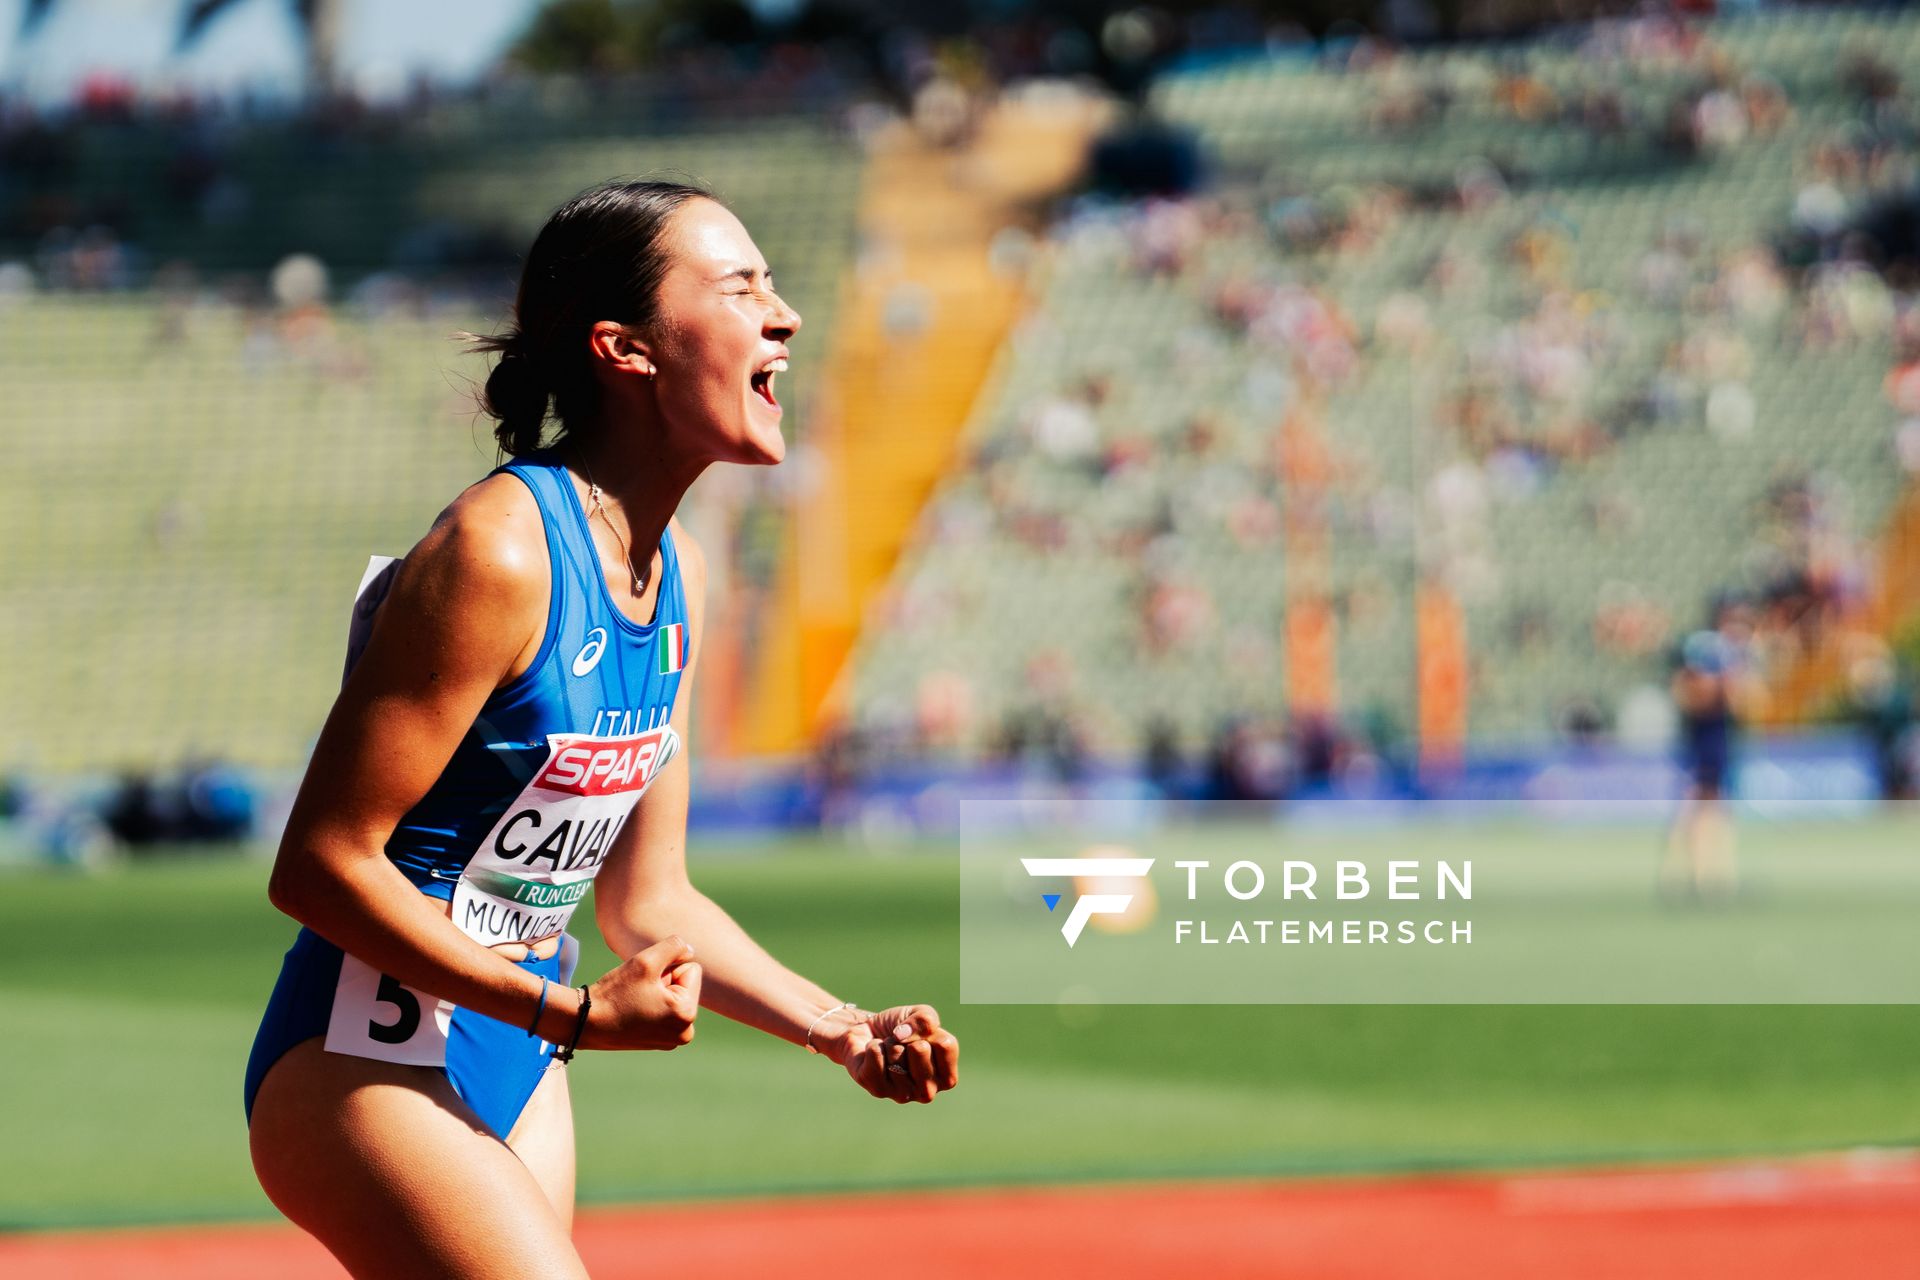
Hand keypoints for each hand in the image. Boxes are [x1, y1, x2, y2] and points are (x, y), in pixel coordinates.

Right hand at [580, 934, 701, 1050]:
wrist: (584, 1022)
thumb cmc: (614, 993)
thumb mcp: (646, 960)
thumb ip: (675, 946)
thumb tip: (690, 950)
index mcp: (687, 1014)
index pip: (691, 969)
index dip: (667, 969)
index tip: (645, 983)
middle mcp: (685, 1033)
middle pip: (684, 985)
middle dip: (664, 982)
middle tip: (637, 994)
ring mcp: (672, 1040)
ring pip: (673, 997)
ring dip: (657, 993)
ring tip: (634, 1003)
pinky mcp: (659, 1042)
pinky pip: (664, 1011)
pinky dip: (651, 1007)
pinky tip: (632, 1012)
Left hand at [823, 1004, 958, 1103]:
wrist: (868, 1034)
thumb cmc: (902, 1028)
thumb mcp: (921, 1015)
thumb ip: (925, 1019)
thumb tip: (902, 1035)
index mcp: (947, 1078)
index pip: (945, 1044)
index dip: (929, 1031)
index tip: (921, 1038)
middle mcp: (928, 1092)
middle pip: (921, 1049)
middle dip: (908, 1037)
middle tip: (902, 1045)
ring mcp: (903, 1095)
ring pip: (896, 1052)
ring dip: (889, 1042)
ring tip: (888, 1051)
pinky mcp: (878, 1090)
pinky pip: (875, 1054)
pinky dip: (873, 1046)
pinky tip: (873, 1056)